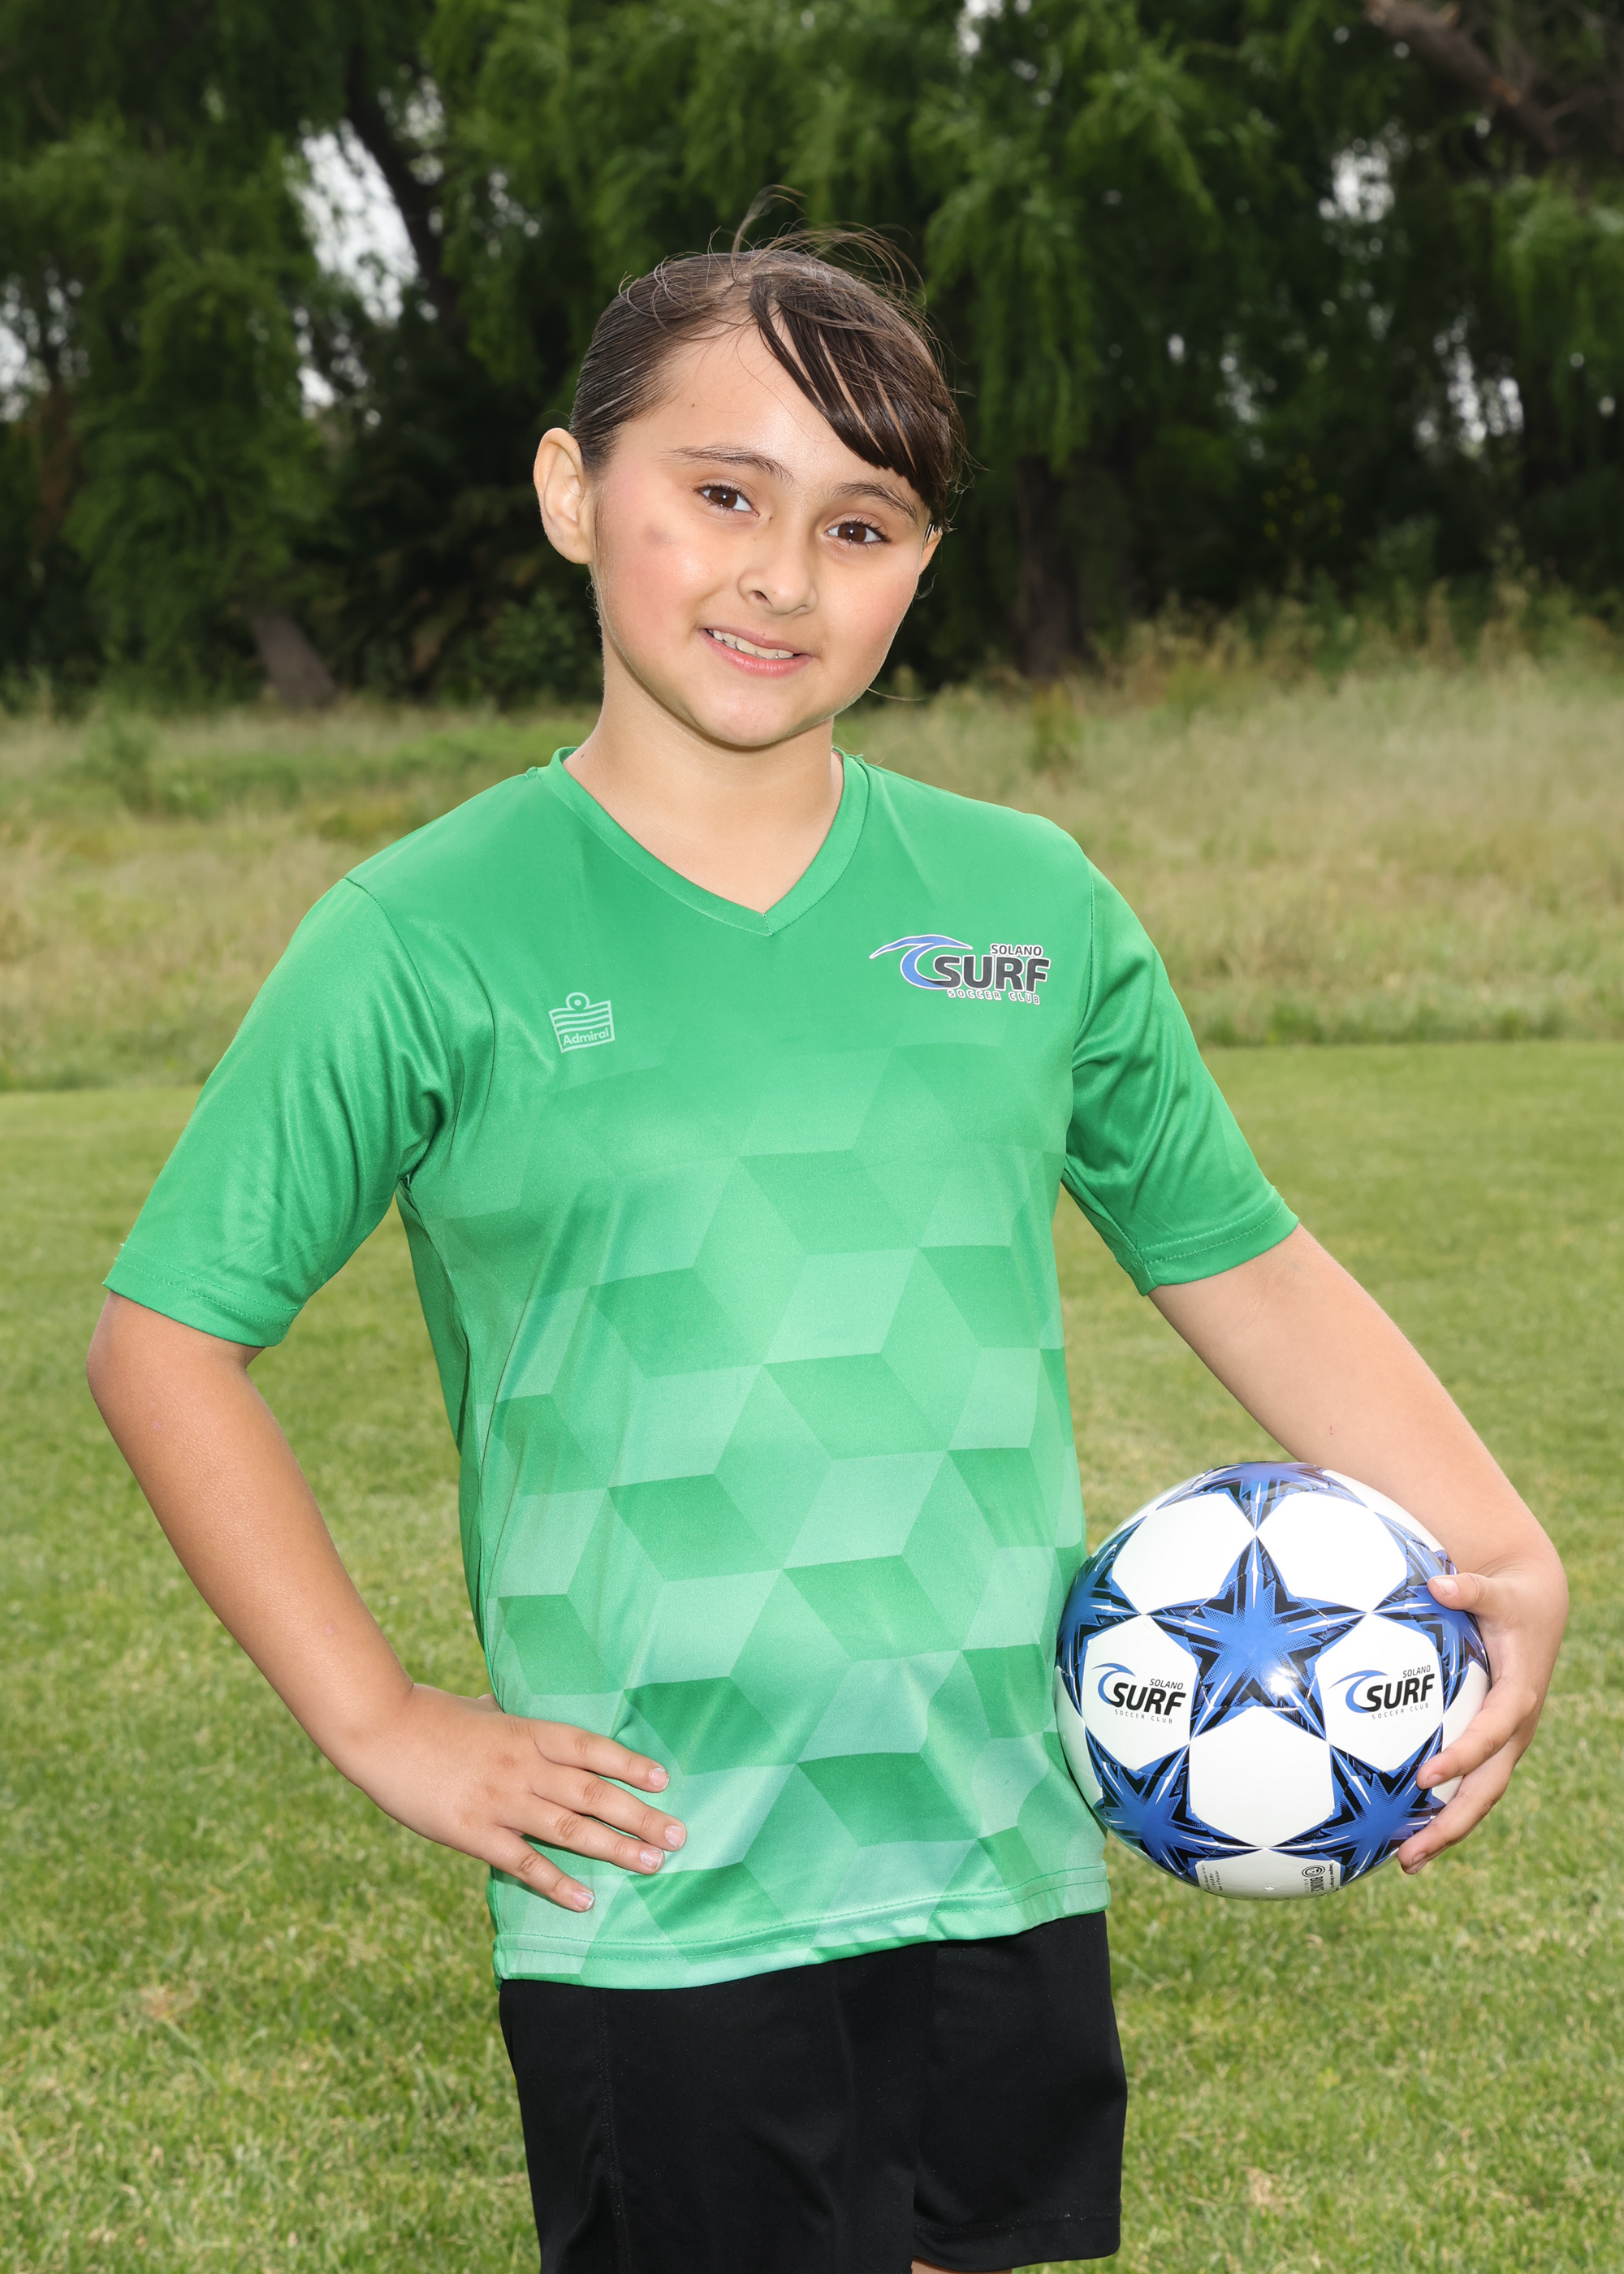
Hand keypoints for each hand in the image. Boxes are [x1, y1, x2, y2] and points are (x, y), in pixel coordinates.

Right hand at [343, 1685, 685, 1911]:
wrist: (382, 1731)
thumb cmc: (433, 1715)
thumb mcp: (483, 1707)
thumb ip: (510, 1713)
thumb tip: (517, 1705)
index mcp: (528, 1731)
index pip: (592, 1748)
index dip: (630, 1763)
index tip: (664, 1781)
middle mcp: (523, 1766)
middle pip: (593, 1793)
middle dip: (640, 1816)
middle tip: (679, 1836)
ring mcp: (500, 1801)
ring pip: (569, 1829)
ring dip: (614, 1849)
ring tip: (652, 1864)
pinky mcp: (473, 1833)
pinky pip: (523, 1862)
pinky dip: (556, 1883)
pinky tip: (584, 1900)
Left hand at [1398, 1549, 1568, 1872]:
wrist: (1538, 1608)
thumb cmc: (1512, 1598)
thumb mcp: (1497, 1589)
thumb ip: (1469, 1588)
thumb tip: (1437, 1583)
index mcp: (1517, 1697)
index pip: (1491, 1735)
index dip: (1462, 1757)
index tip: (1426, 1777)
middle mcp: (1513, 1730)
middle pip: (1486, 1789)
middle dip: (1452, 1825)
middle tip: (1411, 1855)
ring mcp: (1503, 1742)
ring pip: (1477, 1796)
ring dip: (1445, 1830)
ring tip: (1404, 1863)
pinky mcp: (1489, 1743)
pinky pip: (1466, 1782)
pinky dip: (1440, 1807)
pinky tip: (1400, 1829)